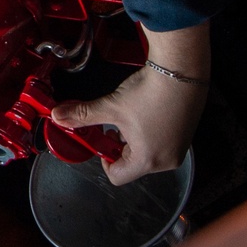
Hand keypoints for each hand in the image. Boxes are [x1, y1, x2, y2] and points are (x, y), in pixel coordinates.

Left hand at [50, 22, 209, 185]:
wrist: (180, 70)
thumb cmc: (150, 92)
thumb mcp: (111, 106)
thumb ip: (83, 115)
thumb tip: (60, 116)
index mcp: (147, 160)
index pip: (117, 176)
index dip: (104, 159)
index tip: (101, 140)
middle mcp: (166, 160)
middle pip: (133, 165)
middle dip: (120, 145)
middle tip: (116, 124)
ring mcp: (179, 149)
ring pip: (148, 153)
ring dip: (135, 139)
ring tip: (134, 115)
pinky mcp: (186, 136)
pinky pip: (162, 143)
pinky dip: (151, 133)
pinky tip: (149, 112)